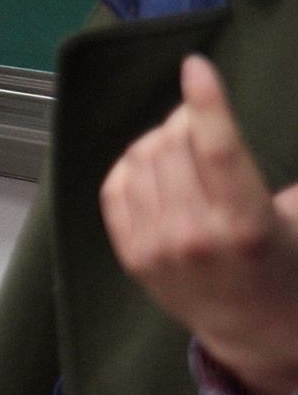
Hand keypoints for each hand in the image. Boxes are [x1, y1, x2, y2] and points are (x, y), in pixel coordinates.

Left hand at [100, 55, 297, 394]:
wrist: (254, 328)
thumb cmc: (284, 260)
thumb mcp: (296, 215)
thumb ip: (262, 167)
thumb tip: (223, 122)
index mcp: (245, 223)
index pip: (216, 147)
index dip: (205, 101)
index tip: (196, 66)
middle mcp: (194, 236)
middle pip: (171, 144)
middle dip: (187, 118)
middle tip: (203, 122)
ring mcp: (155, 248)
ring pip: (140, 160)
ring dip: (160, 138)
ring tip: (184, 147)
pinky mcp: (131, 255)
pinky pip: (115, 187)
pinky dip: (132, 165)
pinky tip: (155, 167)